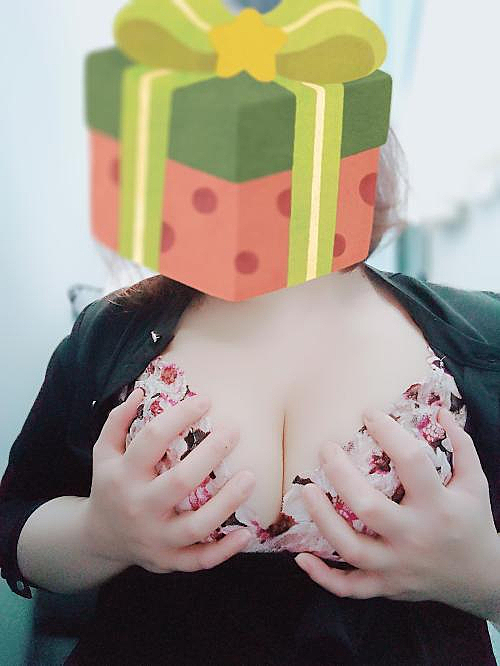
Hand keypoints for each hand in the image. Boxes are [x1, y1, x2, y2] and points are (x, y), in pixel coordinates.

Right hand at [83, 389, 254, 572]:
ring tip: (251, 476)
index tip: (206, 400)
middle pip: (179, 481)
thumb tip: (141, 392)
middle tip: (234, 430)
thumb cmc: (111, 485)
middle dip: (210, 454)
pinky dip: (223, 551)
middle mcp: (139, 507)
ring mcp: (154, 538)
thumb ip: (117, 421)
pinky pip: (199, 561)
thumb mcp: (104, 452)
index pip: (152, 439)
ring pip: (195, 525)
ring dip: (226, 502)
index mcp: (123, 475)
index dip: (180, 416)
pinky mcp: (167, 561)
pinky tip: (246, 534)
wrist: (98, 538)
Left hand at [295, 407, 499, 610]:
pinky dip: (324, 577)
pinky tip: (302, 558)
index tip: (369, 414)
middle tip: (326, 449)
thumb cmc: (472, 522)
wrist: (482, 580)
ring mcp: (398, 566)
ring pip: (351, 549)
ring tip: (307, 491)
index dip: (388, 433)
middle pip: (370, 508)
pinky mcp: (387, 586)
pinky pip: (350, 588)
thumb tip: (441, 410)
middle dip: (342, 476)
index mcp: (440, 506)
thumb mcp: (475, 483)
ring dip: (323, 520)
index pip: (412, 462)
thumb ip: (461, 445)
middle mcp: (416, 537)